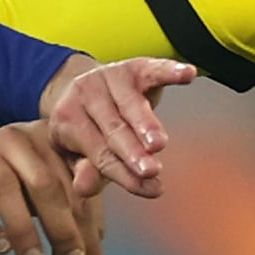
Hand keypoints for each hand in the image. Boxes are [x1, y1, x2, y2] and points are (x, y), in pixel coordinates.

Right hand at [0, 120, 113, 254]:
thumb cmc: (13, 174)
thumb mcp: (48, 180)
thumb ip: (78, 204)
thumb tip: (95, 247)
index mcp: (47, 137)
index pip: (74, 180)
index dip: (88, 223)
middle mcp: (13, 137)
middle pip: (43, 181)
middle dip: (61, 227)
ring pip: (4, 187)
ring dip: (23, 230)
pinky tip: (1, 247)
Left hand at [33, 55, 198, 205]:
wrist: (78, 84)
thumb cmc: (83, 128)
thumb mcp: (76, 153)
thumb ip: (84, 170)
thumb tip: (84, 189)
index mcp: (66, 121)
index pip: (99, 153)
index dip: (124, 173)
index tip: (149, 189)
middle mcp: (85, 96)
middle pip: (113, 128)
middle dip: (133, 151)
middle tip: (150, 170)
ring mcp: (108, 78)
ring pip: (130, 103)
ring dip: (147, 123)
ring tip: (159, 143)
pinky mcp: (132, 65)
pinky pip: (153, 68)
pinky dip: (171, 71)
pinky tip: (188, 74)